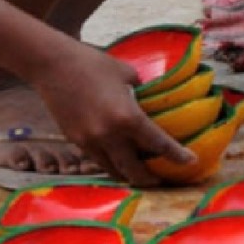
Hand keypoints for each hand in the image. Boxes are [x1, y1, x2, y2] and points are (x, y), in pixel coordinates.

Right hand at [29, 41, 195, 186]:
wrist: (52, 64)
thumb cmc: (93, 64)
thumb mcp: (128, 75)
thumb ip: (143, 92)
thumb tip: (153, 99)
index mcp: (127, 117)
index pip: (159, 144)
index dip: (177, 156)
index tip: (191, 161)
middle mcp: (108, 135)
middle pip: (134, 169)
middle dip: (150, 179)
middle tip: (162, 179)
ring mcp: (89, 141)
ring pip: (113, 170)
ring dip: (129, 175)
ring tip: (141, 174)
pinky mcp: (74, 141)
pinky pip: (97, 160)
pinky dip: (110, 164)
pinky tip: (119, 160)